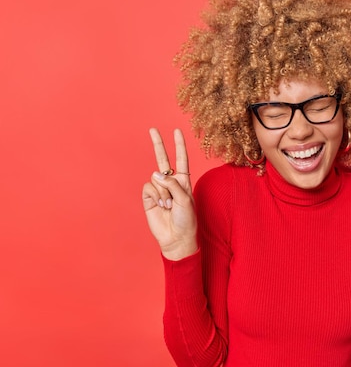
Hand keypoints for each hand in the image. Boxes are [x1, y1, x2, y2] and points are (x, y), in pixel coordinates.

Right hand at [142, 128, 197, 260]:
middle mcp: (170, 182)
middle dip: (158, 144)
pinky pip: (149, 187)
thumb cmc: (186, 219)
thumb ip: (172, 184)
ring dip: (164, 192)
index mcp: (183, 181)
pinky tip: (161, 206)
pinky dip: (156, 196)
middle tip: (153, 129)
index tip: (176, 131)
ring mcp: (159, 189)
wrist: (176, 237)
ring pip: (157, 178)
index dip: (179, 145)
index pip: (181, 159)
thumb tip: (156, 173)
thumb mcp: (185, 199)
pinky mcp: (149, 197)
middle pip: (163, 159)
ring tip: (169, 206)